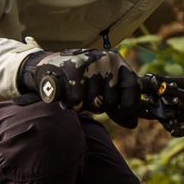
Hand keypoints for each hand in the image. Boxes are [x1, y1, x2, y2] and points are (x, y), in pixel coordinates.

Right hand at [17, 49, 143, 126]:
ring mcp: (91, 62)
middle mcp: (107, 60)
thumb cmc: (81, 81)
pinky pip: (78, 101)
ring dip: (84, 106)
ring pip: (94, 103)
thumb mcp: (103, 88)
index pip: (133, 88)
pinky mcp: (74, 68)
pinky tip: (67, 94)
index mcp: (118, 62)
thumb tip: (133, 123)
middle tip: (87, 96)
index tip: (117, 110)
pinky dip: (72, 104)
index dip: (126, 105)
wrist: (50, 66)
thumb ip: (119, 104)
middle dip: (98, 106)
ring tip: (77, 93)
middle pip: (111, 101)